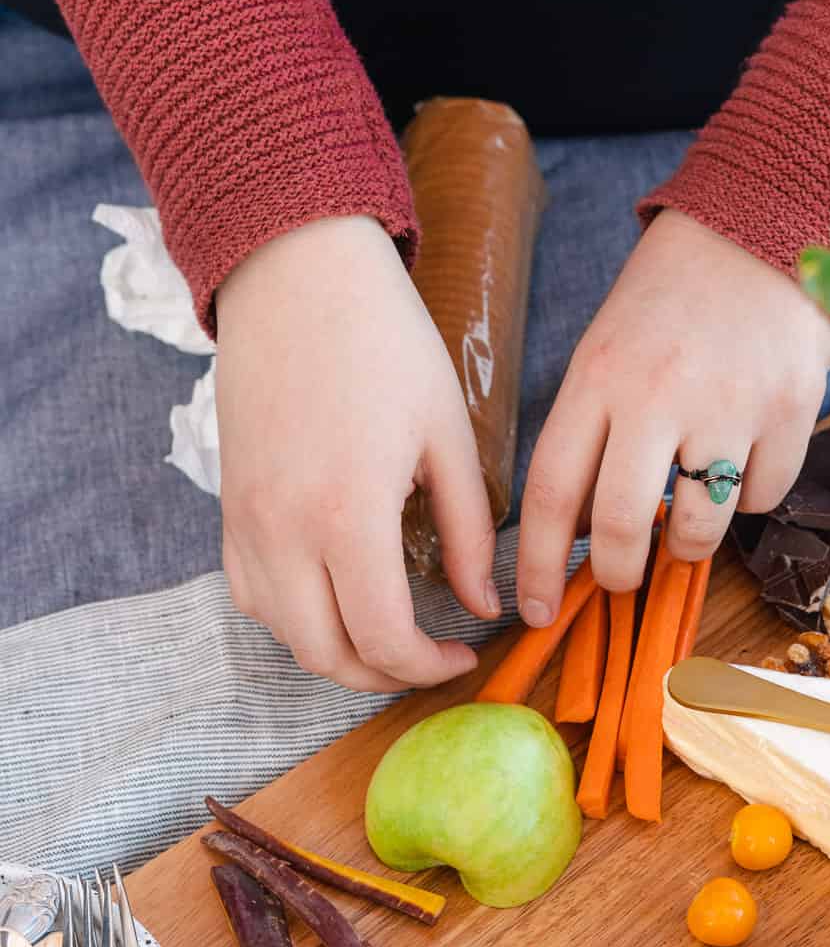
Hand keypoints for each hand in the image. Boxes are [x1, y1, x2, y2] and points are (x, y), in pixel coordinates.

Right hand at [215, 216, 499, 692]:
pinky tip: (337, 597)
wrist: (294, 271)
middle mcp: (284, 531)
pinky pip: (252, 595)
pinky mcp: (229, 507)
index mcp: (347, 515)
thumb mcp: (447, 435)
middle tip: (428, 656)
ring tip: (389, 633)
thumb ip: (467, 531)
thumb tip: (482, 604)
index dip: (428, 668)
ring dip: (338, 652)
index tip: (463, 655)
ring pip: (284, 634)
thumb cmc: (383, 340)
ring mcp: (247, 522)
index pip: (384, 639)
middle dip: (384, 675)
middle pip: (326, 656)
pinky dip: (294, 617)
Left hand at [516, 208, 829, 621]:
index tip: (535, 611)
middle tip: (621, 579)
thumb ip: (589, 435)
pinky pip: (761, 500)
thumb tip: (576, 533)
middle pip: (618, 526)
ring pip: (696, 528)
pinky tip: (741, 461)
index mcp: (597, 378)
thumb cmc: (670, 303)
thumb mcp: (606, 354)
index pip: (549, 492)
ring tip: (685, 522)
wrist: (761, 231)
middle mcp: (657, 394)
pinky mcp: (789, 411)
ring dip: (685, 547)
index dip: (536, 565)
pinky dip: (748, 501)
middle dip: (616, 574)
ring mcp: (727, 405)